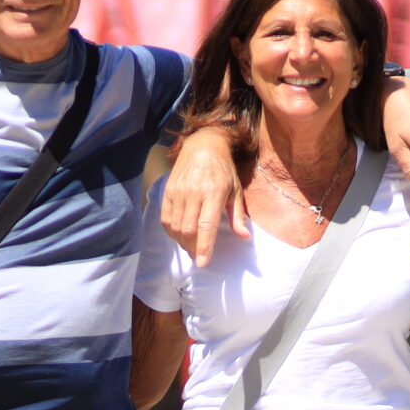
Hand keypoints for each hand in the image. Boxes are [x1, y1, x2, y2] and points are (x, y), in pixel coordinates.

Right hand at [160, 127, 249, 266]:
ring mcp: (178, 191)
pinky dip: (171, 231)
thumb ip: (238, 215)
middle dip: (193, 248)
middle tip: (199, 256)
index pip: (206, 225)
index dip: (204, 246)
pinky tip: (179, 235)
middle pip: (188, 229)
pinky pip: (165, 218)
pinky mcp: (168, 191)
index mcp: (214, 193)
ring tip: (190, 247)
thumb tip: (243, 237)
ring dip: (182, 242)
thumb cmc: (223, 170)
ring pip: (176, 226)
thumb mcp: (236, 190)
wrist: (202, 146)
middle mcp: (194, 193)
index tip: (203, 263)